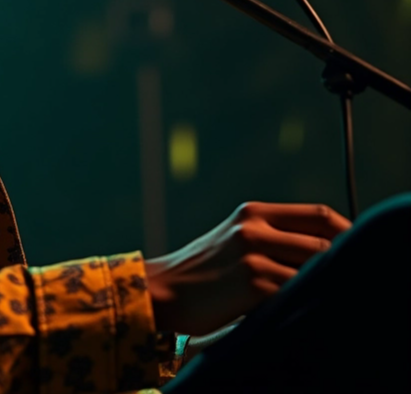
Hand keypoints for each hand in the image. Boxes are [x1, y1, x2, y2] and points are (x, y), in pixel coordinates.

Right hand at [144, 201, 349, 335]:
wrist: (163, 290)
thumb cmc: (203, 273)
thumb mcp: (235, 241)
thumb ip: (273, 239)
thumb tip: (322, 252)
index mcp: (252, 212)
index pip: (318, 214)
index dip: (348, 231)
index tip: (358, 251)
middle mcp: (254, 227)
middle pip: (324, 241)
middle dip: (342, 263)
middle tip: (345, 279)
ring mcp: (253, 254)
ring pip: (315, 268)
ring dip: (324, 285)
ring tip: (320, 295)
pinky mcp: (252, 283)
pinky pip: (296, 293)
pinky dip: (304, 303)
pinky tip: (297, 309)